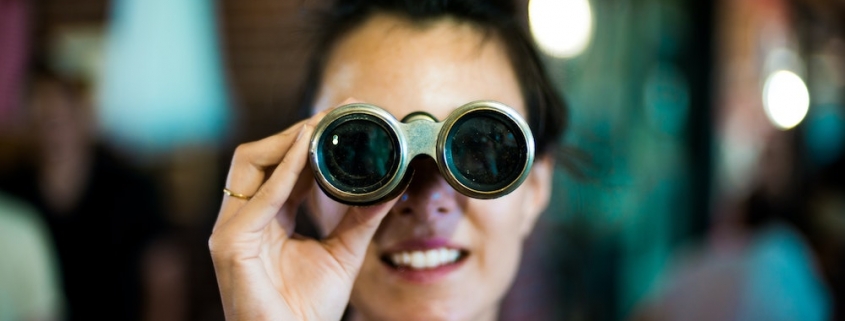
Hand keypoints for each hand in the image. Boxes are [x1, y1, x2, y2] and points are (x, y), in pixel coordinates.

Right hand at [209, 100, 398, 320]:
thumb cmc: (307, 309)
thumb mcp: (343, 252)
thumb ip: (362, 218)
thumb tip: (394, 184)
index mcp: (265, 220)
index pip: (280, 167)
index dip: (308, 139)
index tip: (344, 118)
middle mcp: (243, 219)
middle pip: (258, 156)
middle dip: (295, 131)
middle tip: (336, 113)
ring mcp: (232, 230)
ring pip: (249, 164)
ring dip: (286, 141)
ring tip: (321, 125)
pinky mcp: (231, 245)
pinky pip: (259, 198)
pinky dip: (284, 171)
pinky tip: (307, 150)